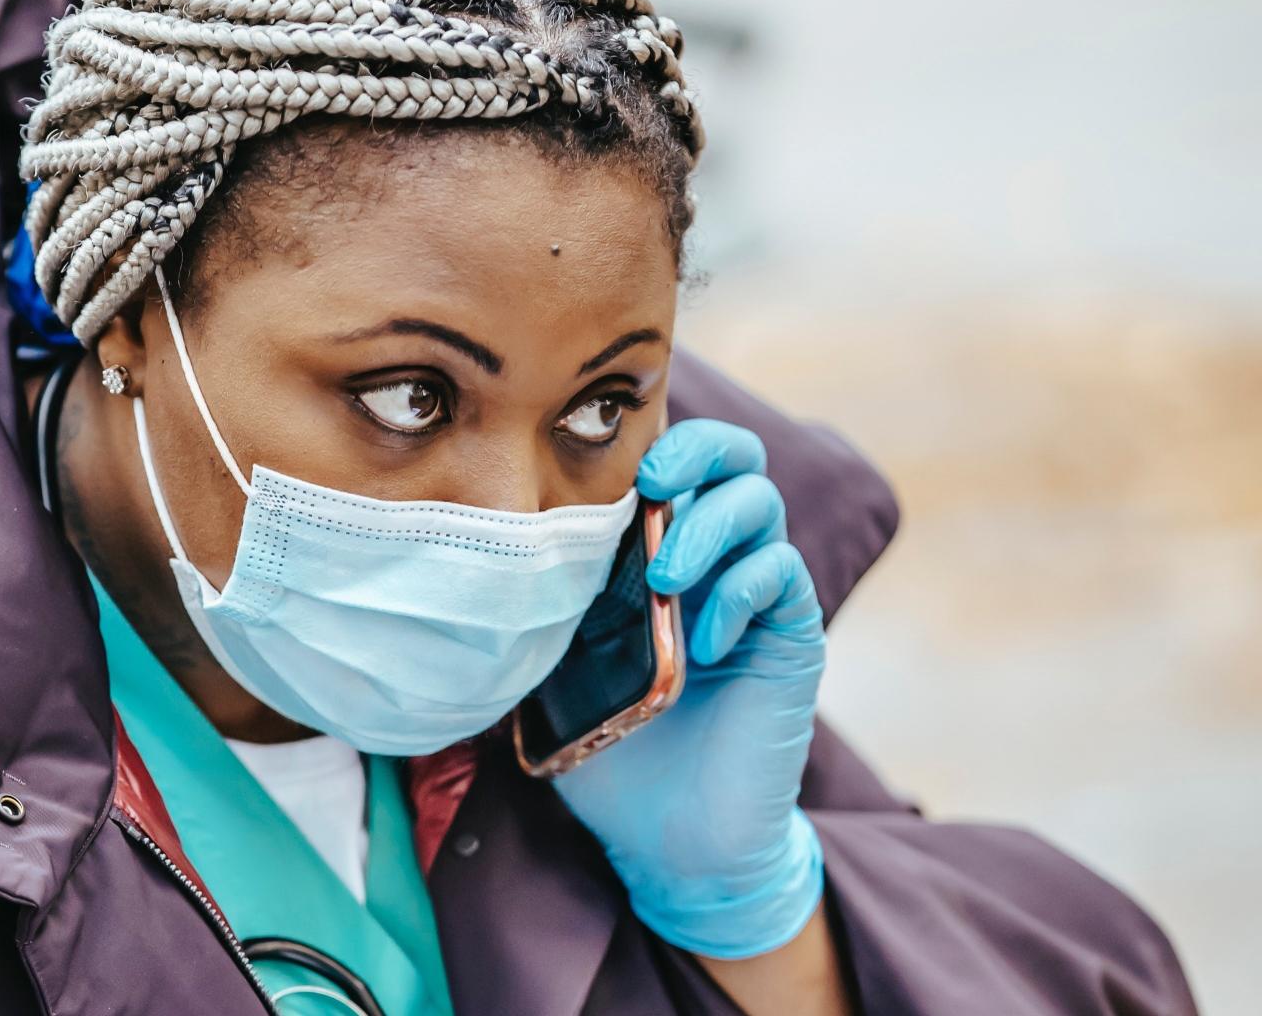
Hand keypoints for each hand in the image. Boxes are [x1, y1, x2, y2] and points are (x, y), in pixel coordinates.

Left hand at [553, 418, 826, 959]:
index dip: (646, 434)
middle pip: (732, 454)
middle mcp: (713, 557)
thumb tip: (481, 547)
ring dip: (709, 524)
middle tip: (651, 482)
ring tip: (664, 578)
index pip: (668, 457)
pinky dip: (742, 588)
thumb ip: (541, 601)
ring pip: (760, 501)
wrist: (670, 839)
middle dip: (695, 449)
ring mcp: (756, 594)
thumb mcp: (553, 664)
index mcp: (654, 549)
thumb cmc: (609, 749)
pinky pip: (782, 575)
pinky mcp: (793, 637)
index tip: (595, 454)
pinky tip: (705, 639)